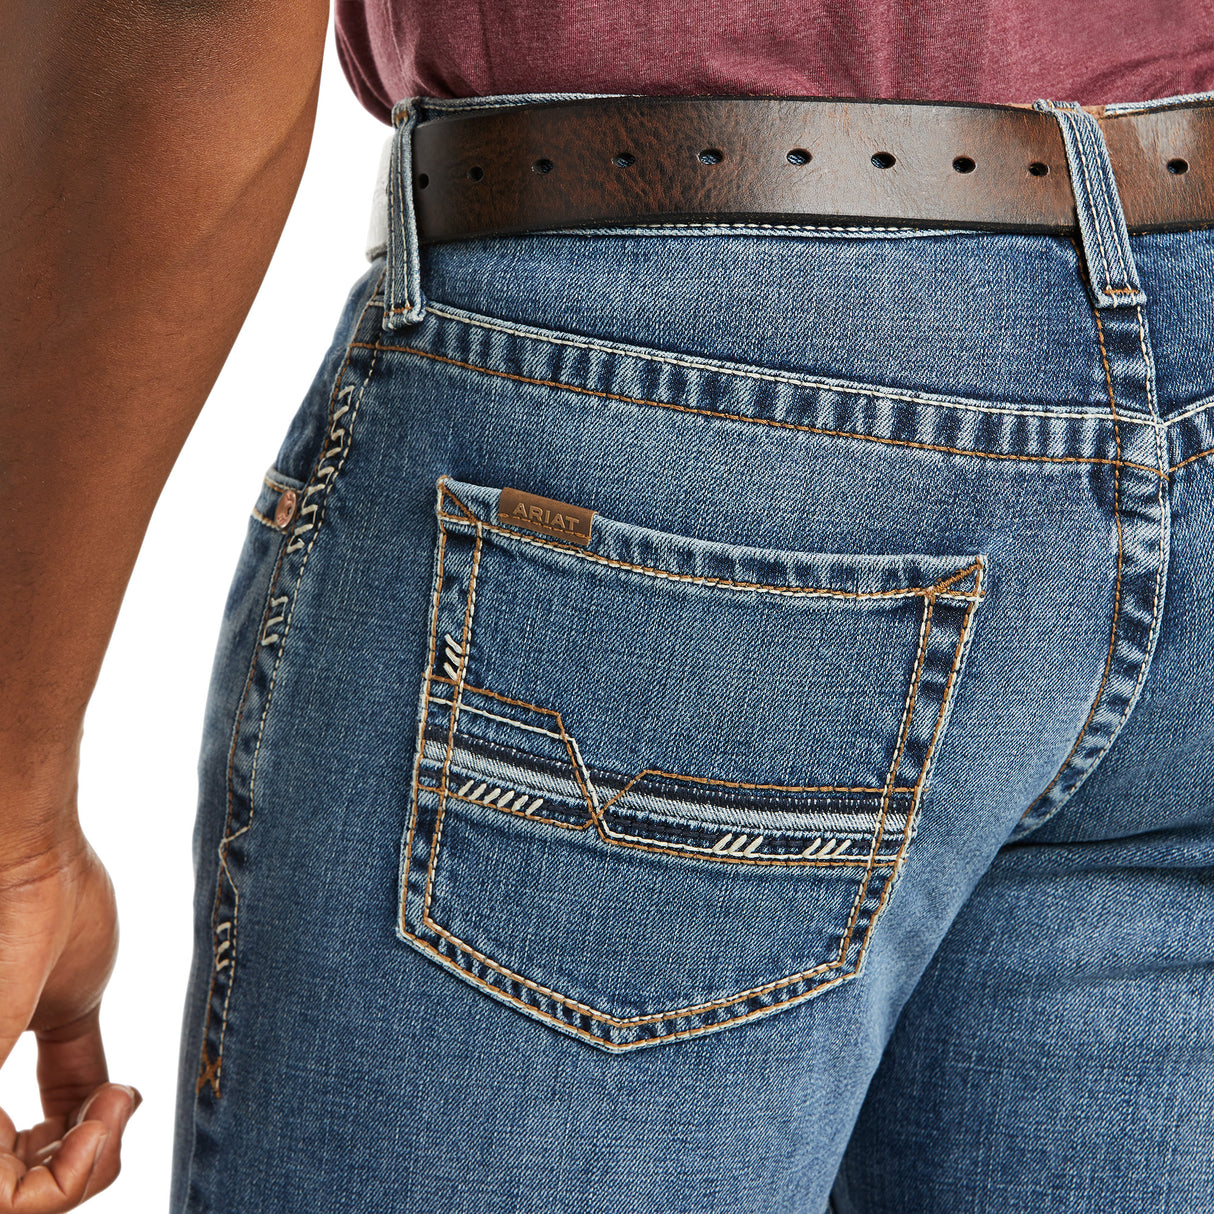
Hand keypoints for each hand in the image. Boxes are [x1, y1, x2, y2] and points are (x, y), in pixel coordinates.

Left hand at [0, 827, 139, 1208]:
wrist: (35, 863)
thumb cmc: (51, 913)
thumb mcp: (72, 1012)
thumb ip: (73, 1075)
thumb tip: (103, 1121)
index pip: (14, 1180)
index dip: (75, 1168)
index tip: (119, 1105)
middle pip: (18, 1202)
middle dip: (83, 1178)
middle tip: (119, 1113)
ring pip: (13, 1206)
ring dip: (79, 1178)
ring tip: (114, 1110)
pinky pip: (3, 1195)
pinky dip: (65, 1176)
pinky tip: (104, 1113)